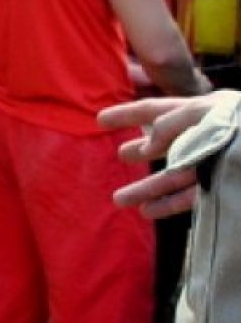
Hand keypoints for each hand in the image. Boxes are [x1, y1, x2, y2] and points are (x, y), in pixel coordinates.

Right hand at [98, 91, 240, 218]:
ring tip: (119, 199)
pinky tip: (148, 212)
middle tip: (119, 156)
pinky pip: (192, 197)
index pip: (157, 110)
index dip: (128, 114)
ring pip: (174, 175)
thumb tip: (149, 141)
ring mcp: (215, 164)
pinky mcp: (224, 188)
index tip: (100, 121)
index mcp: (203, 112)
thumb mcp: (208, 113)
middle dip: (140, 151)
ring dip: (147, 188)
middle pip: (165, 144)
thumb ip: (175, 122)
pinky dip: (169, 204)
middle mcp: (206, 137)